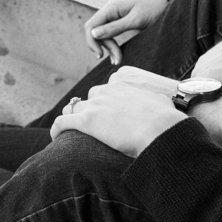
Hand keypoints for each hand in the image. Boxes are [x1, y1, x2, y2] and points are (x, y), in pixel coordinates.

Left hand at [51, 77, 185, 158]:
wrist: (160, 129)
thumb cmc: (166, 120)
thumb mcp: (161, 102)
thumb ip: (154, 100)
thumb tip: (160, 103)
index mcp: (121, 85)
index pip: (105, 91)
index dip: (105, 103)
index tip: (106, 114)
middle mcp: (106, 91)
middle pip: (90, 98)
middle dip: (90, 110)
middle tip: (91, 124)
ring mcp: (95, 105)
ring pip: (75, 108)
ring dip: (73, 118)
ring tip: (69, 131)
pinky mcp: (86, 121)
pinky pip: (63, 121)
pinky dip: (57, 128)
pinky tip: (55, 137)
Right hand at [83, 0, 167, 63]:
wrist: (168, 1)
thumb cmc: (154, 9)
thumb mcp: (136, 21)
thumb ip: (114, 28)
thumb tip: (93, 34)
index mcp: (111, 7)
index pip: (90, 26)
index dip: (92, 42)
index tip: (101, 55)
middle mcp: (110, 10)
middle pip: (96, 31)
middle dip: (104, 46)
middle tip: (117, 60)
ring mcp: (115, 15)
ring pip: (102, 34)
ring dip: (108, 47)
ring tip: (118, 60)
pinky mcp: (121, 20)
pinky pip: (110, 33)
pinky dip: (112, 44)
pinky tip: (117, 53)